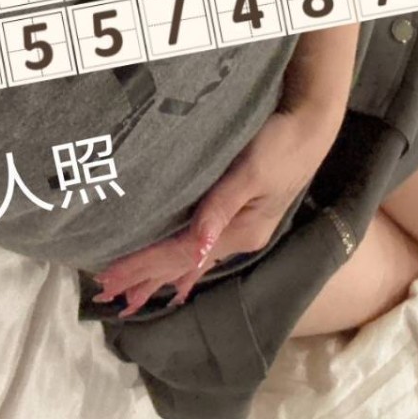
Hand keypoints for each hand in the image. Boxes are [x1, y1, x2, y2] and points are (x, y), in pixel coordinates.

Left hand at [91, 102, 343, 317]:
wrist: (310, 123)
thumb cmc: (280, 143)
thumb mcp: (251, 172)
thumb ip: (221, 207)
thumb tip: (196, 248)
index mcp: (241, 231)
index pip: (181, 255)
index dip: (144, 266)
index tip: (110, 278)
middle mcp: (239, 237)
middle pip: (183, 264)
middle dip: (146, 279)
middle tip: (107, 295)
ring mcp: (241, 227)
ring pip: (191, 258)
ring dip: (160, 274)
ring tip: (132, 294)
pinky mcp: (240, 213)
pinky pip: (201, 246)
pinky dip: (181, 261)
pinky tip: (176, 274)